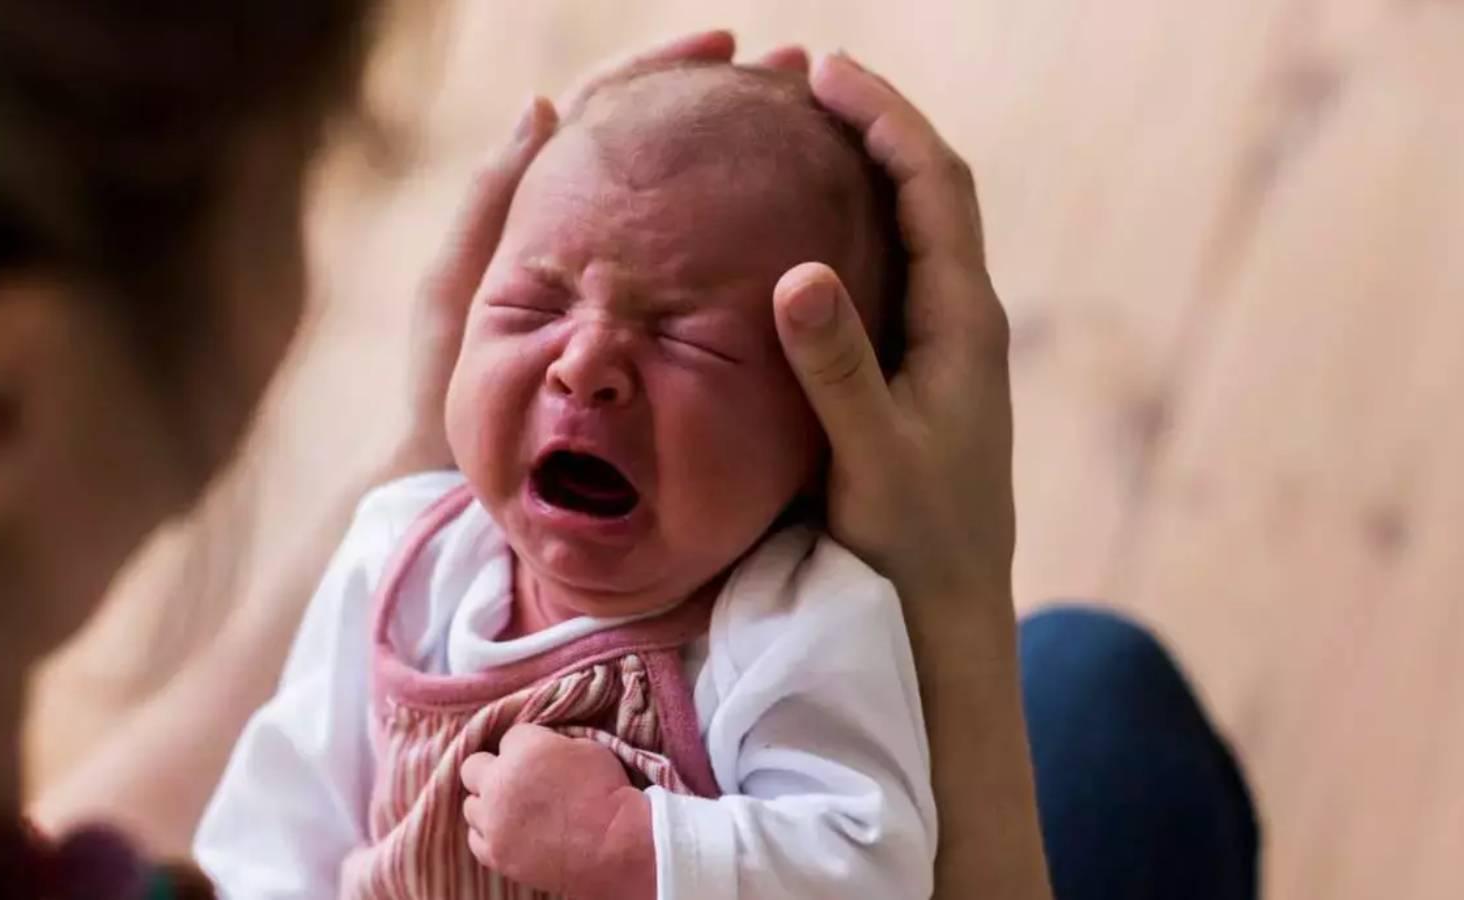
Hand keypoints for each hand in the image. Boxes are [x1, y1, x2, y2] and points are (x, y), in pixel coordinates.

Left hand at [390, 29, 799, 476]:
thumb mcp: (458, 296)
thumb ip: (491, 205)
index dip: (666, 76)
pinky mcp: (676, 352)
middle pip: (674, 159)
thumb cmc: (454, 403)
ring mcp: (648, 305)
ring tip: (819, 130)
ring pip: (708, 220)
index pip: (614, 122)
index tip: (725, 47)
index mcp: (557, 226)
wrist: (485, 502)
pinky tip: (812, 230)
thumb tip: (545, 105)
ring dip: (757, 166)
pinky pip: (723, 292)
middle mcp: (610, 254)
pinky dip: (761, 249)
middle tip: (795, 76)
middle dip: (733, 109)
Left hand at [460, 725, 654, 899]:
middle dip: (493, 769)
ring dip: (489, 803)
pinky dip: (490, 834)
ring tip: (514, 810)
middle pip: (473, 767)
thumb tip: (542, 748)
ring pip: (471, 805)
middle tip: (517, 779)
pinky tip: (511, 832)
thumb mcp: (587, 748)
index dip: (528, 745)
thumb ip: (552, 744)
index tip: (543, 757)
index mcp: (524, 750)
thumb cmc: (608, 794)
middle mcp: (499, 783)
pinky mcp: (496, 854)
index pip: (510, 736)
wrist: (616, 847)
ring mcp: (493, 822)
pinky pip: (476, 838)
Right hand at [773, 53, 1014, 612]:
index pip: (934, 186)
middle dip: (874, 125)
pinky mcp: (916, 376)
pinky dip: (850, 231)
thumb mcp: (872, 458)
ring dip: (864, 172)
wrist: (947, 616)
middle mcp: (962, 321)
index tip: (825, 71)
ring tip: (799, 135)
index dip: (885, 118)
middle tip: (803, 81)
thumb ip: (837, 369)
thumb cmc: (915, 544)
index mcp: (963, 322)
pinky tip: (801, 236)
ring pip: (909, 231)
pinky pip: (888, 275)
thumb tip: (798, 272)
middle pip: (928, 191)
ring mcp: (942, 348)